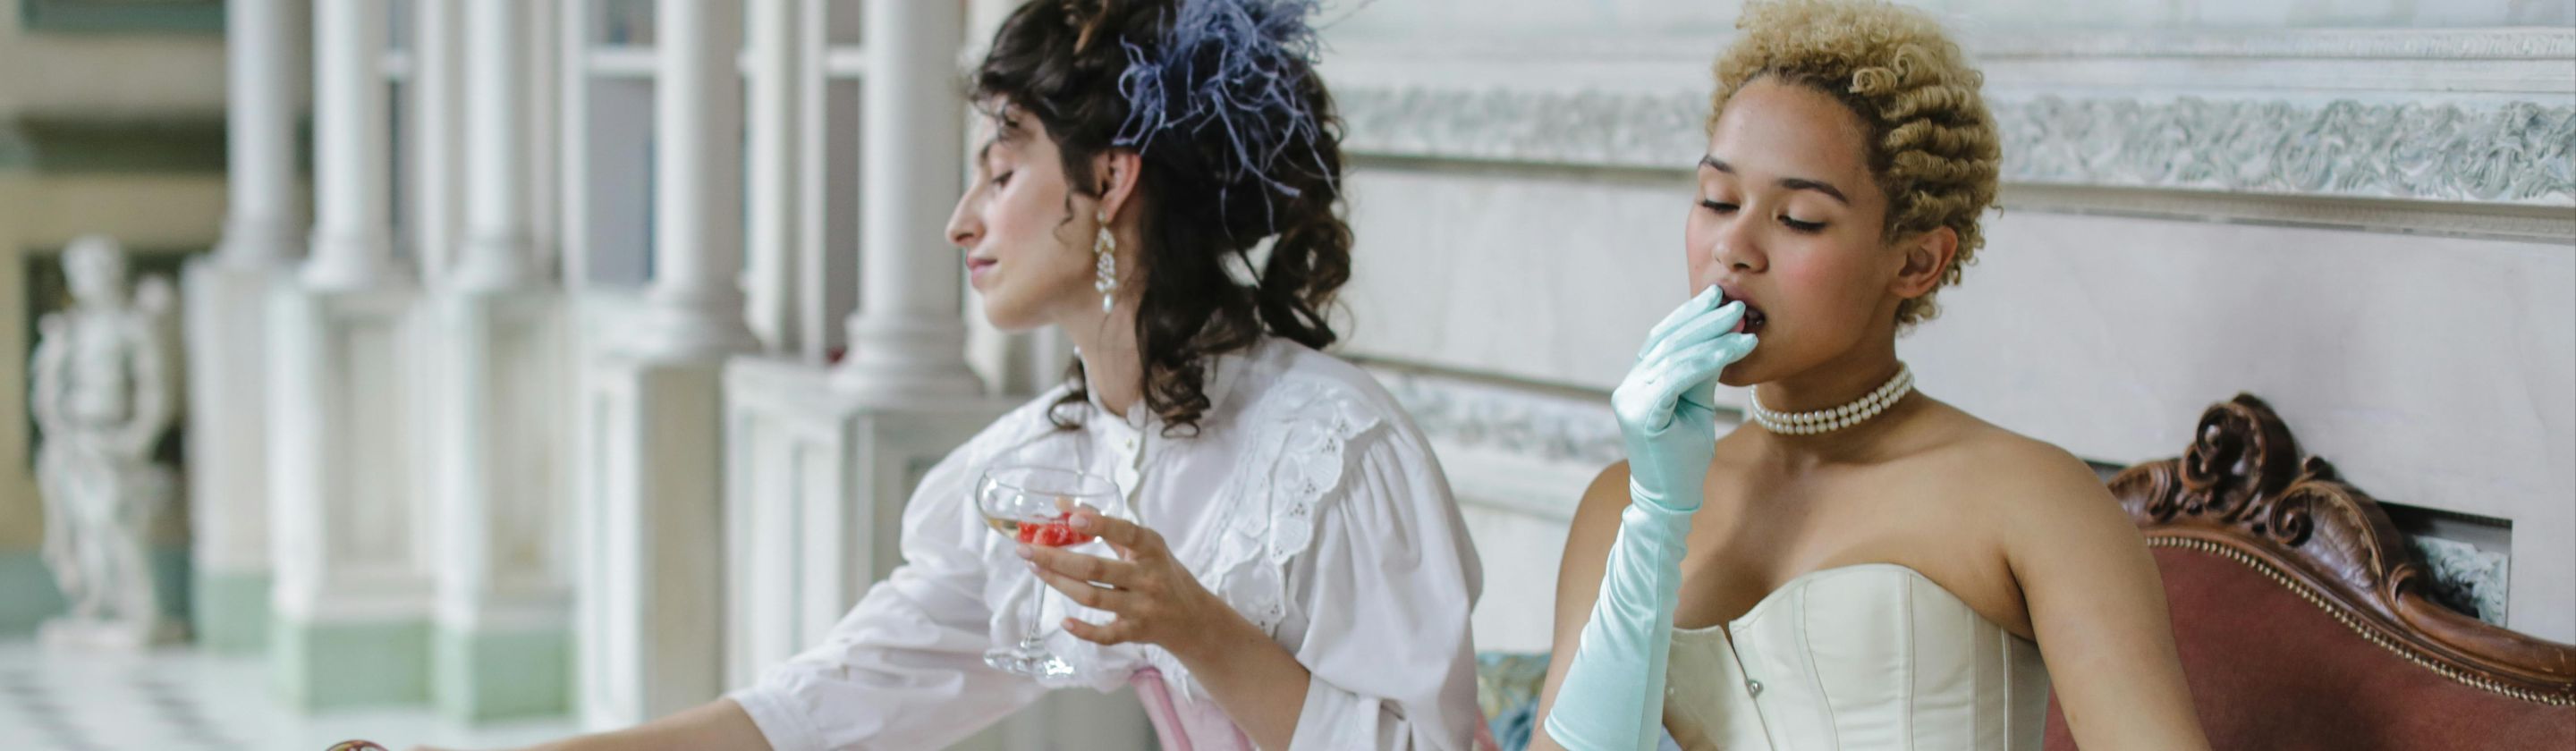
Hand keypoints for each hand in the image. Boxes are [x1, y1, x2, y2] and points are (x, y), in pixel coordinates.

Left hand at [1021, 510, 1242, 659]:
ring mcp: (1142, 608)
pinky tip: (1063, 621)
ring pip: (1093, 598)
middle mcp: (1148, 578)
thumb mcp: (1145, 546)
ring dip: (1060, 584)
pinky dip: (1083, 630)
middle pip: (1095, 569)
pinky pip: (1106, 635)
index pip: (1126, 533)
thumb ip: (1107, 526)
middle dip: (1056, 559)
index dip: (1100, 525)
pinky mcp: (1136, 632)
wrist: (1194, 618)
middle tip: (1026, 550)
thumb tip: (1063, 504)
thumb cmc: (1163, 573)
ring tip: (1035, 570)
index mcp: (1152, 549)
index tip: (1072, 517)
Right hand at [1608, 286, 1755, 512]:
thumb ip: (1701, 372)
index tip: (1719, 296)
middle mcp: (1630, 385)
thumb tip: (1722, 334)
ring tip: (1742, 323)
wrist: (1671, 497)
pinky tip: (1732, 350)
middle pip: (1668, 341)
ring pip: (1675, 356)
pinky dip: (1707, 361)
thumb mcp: (1696, 403)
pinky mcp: (1642, 414)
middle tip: (1737, 304)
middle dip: (1705, 319)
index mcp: (1639, 380)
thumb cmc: (1685, 454)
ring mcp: (1631, 399)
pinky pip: (1677, 378)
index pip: (1663, 337)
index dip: (1690, 314)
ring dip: (1713, 336)